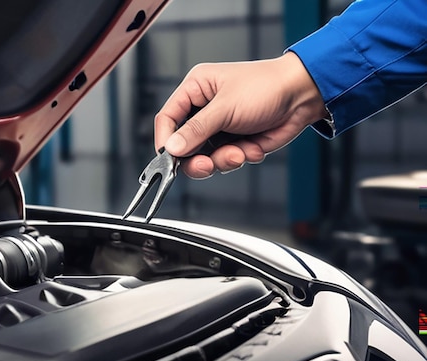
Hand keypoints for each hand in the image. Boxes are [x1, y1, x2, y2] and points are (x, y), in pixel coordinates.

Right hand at [154, 52, 327, 177]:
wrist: (302, 96)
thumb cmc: (267, 87)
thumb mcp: (225, 107)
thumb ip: (196, 130)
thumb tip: (172, 147)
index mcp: (196, 90)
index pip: (168, 119)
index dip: (166, 140)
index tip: (169, 158)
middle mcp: (204, 110)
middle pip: (183, 145)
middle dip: (196, 159)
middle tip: (207, 165)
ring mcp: (219, 128)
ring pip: (204, 157)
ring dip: (222, 160)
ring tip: (239, 153)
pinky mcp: (234, 142)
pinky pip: (225, 161)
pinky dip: (239, 158)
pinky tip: (252, 147)